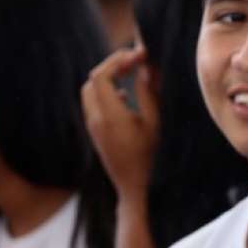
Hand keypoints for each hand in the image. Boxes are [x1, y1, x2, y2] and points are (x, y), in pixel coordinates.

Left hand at [81, 46, 159, 204]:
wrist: (136, 190)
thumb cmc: (152, 158)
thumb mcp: (156, 124)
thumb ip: (148, 94)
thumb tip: (145, 69)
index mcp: (110, 115)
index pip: (101, 75)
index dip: (118, 60)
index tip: (139, 57)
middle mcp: (96, 119)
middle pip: (93, 80)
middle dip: (112, 67)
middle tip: (134, 63)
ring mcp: (93, 127)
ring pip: (91, 92)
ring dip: (108, 79)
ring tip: (130, 76)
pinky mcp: (96, 134)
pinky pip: (94, 105)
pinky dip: (106, 93)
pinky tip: (125, 96)